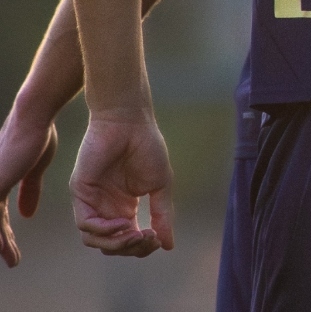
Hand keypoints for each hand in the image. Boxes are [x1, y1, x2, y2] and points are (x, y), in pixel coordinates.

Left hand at [0, 107, 58, 266]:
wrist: (34, 120)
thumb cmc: (37, 136)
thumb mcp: (34, 170)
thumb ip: (29, 191)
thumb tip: (27, 214)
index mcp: (1, 184)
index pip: (0, 218)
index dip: (6, 236)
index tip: (14, 251)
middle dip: (3, 244)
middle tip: (14, 261)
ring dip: (0, 244)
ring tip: (13, 260)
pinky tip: (3, 248)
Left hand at [69, 113, 172, 256]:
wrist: (130, 123)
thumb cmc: (147, 147)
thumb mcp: (160, 186)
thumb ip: (162, 215)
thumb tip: (169, 246)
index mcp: (124, 207)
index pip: (127, 240)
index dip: (142, 247)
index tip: (158, 239)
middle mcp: (105, 208)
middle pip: (110, 245)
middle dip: (130, 248)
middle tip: (148, 238)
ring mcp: (91, 201)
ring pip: (95, 240)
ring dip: (117, 243)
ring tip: (136, 234)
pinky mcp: (81, 193)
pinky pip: (86, 224)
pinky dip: (105, 229)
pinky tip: (123, 223)